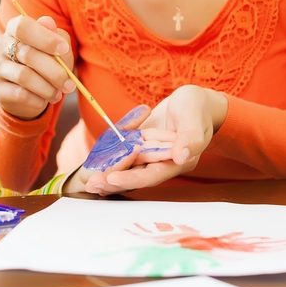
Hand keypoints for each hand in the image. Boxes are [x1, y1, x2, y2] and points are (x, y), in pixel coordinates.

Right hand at [0, 14, 76, 119]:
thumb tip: (48, 22)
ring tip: (59, 94)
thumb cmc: (46, 64)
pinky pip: (19, 94)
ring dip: (47, 88)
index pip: (23, 27)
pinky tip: (44, 101)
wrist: (28, 93)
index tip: (64, 49)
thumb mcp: (57, 50)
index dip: (44, 38)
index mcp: (15, 29)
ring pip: (24, 76)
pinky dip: (37, 99)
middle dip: (54, 71)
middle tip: (69, 84)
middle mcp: (2, 46)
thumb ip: (56, 37)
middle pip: (27, 54)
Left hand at [82, 85, 227, 193]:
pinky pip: (125, 158)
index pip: (152, 174)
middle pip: (136, 177)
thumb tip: (181, 157)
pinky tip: (96, 170)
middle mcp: (163, 164)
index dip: (133, 178)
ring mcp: (151, 157)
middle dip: (114, 182)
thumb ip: (191, 137)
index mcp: (178, 161)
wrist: (191, 102)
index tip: (113, 179)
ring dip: (109, 176)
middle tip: (92, 184)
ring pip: (128, 170)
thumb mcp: (194, 116)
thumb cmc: (196, 107)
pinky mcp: (142, 149)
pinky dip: (111, 164)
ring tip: (90, 182)